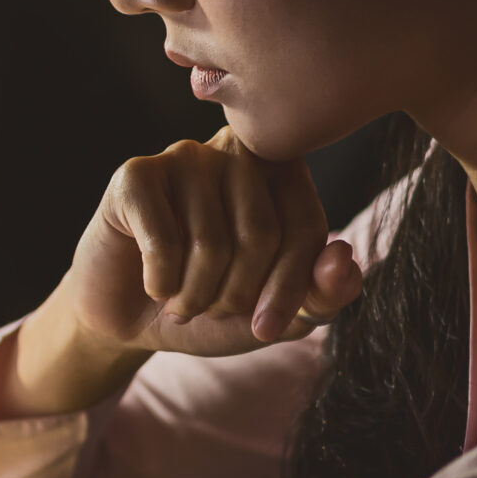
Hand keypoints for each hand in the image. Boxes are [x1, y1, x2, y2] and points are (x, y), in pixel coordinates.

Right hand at [69, 126, 362, 357]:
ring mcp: (183, 156)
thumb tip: (342, 259)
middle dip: (236, 295)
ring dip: (194, 296)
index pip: (306, 226)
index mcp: (282, 172)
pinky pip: (162, 241)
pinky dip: (161, 283)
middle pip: (259, 234)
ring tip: (182, 302)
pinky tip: (154, 284)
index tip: (265, 327)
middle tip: (212, 308)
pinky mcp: (135, 176)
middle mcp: (235, 151)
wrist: (133, 318)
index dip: (290, 288)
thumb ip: (321, 295)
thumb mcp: (276, 313)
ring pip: (210, 242)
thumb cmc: (212, 302)